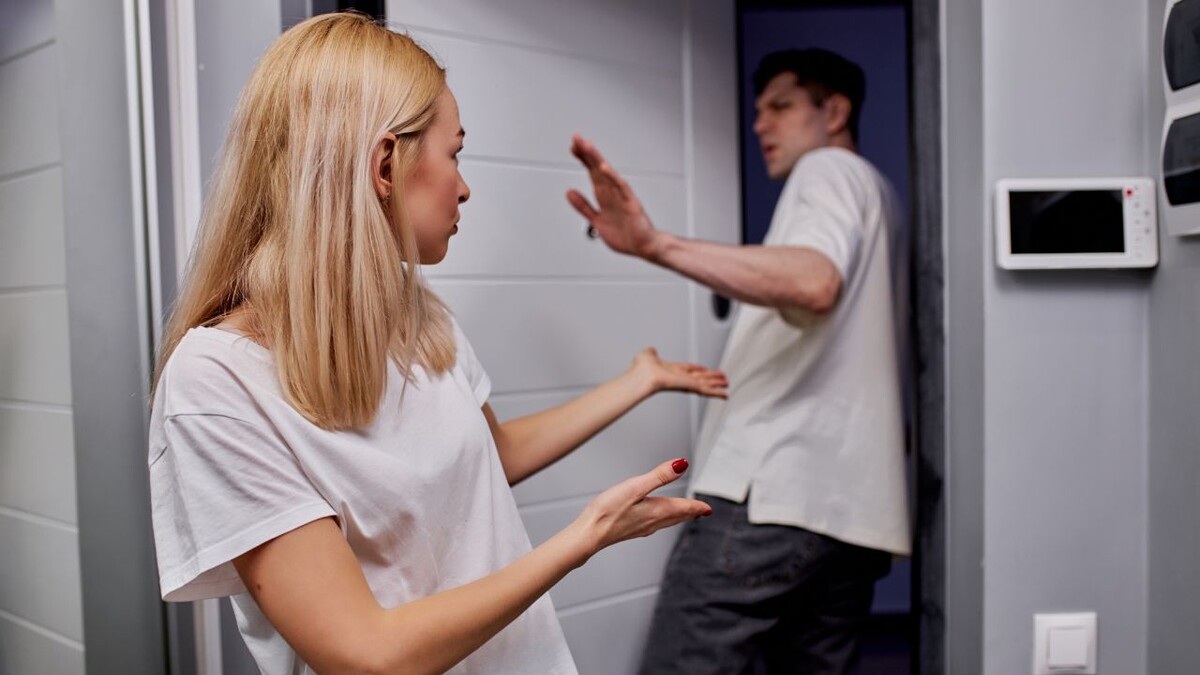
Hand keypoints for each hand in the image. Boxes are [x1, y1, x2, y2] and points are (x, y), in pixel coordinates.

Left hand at [566, 134, 662, 259]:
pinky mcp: (631, 203)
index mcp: (604, 195)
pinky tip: (603, 167)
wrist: (644, 247)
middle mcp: (612, 192)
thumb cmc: (625, 235)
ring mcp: (622, 196)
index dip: (582, 159)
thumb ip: (584, 206)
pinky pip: (621, 187)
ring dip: (596, 159)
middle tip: (576, 137)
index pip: (592, 172)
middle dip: (586, 153)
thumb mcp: (597, 221)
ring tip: (587, 145)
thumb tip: (569, 192)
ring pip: (607, 173)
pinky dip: (612, 177)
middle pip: (597, 168)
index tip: (572, 146)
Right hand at [571, 458, 711, 556]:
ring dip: (678, 517)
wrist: (589, 534)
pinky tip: (655, 518)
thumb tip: (681, 465)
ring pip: (667, 521)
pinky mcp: (630, 530)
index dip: (697, 506)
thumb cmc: (608, 512)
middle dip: (691, 513)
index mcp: (657, 511)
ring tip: (684, 514)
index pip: (683, 508)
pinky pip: (654, 524)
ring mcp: (641, 528)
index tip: (708, 508)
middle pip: (677, 517)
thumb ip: (660, 476)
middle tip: (702, 512)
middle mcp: (652, 522)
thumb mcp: (635, 487)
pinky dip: (663, 519)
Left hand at [630, 347, 727, 398]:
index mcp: (672, 370)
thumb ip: (651, 353)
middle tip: (721, 377)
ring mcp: (686, 384)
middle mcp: (680, 378)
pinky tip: (724, 395)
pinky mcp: (690, 387)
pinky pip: (706, 391)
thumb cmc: (641, 368)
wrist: (642, 375)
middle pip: (700, 377)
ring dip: (717, 383)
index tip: (704, 369)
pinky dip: (717, 393)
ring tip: (727, 383)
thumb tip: (651, 350)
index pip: (688, 369)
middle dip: (711, 377)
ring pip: (705, 384)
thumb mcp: (647, 355)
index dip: (697, 369)